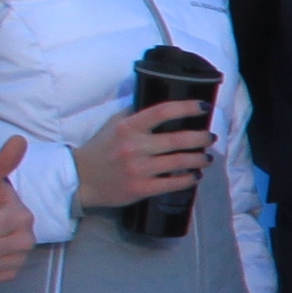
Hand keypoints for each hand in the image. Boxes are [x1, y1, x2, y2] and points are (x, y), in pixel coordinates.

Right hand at [72, 97, 209, 211]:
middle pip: (179, 139)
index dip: (187, 108)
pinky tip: (195, 175)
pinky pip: (174, 183)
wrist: (81, 179)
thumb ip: (137, 115)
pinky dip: (190, 178)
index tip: (204, 107)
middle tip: (211, 137)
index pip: (162, 112)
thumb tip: (164, 104)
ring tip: (207, 157)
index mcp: (128, 128)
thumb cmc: (101, 149)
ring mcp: (138, 169)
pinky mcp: (141, 188)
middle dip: (201, 138)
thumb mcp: (115, 125)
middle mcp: (134, 147)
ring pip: (181, 161)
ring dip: (200, 159)